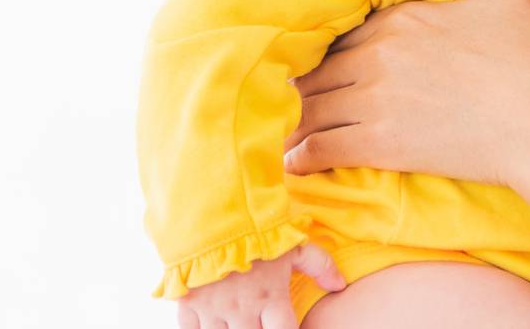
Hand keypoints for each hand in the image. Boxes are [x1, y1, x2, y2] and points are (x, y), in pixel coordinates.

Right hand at [175, 243, 343, 328]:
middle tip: (261, 322)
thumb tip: (340, 285)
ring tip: (240, 323)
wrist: (209, 212)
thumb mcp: (292, 244)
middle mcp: (242, 311)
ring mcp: (214, 311)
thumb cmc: (254, 228)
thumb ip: (319, 264)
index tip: (289, 328)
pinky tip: (213, 326)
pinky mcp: (189, 306)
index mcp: (270, 298)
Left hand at [282, 0, 529, 194]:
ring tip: (279, 129)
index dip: (325, 44)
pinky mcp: (382, 144)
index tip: (313, 57)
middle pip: (316, 66)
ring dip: (295, 117)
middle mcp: (379, 54)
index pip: (340, 27)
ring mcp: (377, 100)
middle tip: (285, 97)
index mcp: (402, 17)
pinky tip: (292, 161)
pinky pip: (319, 147)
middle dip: (301, 81)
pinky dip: (300, 155)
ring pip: (310, 106)